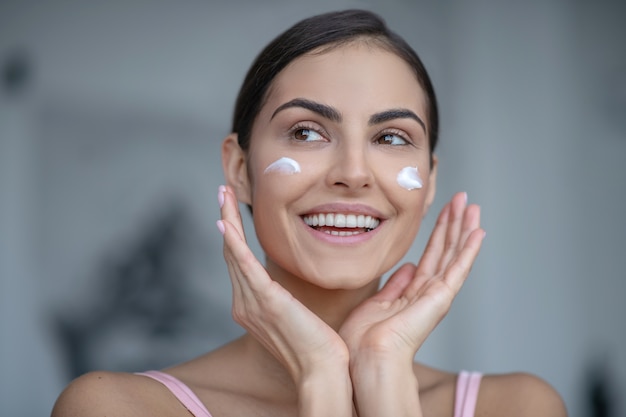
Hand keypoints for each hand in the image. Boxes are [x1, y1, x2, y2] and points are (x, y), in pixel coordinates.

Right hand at [216, 185, 348, 383]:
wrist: (321, 370)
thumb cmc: (315, 345)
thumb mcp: (295, 315)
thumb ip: (284, 298)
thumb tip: (287, 287)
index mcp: (250, 306)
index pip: (237, 262)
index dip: (232, 234)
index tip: (229, 211)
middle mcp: (243, 304)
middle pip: (229, 253)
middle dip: (225, 218)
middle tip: (222, 191)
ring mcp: (250, 303)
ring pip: (233, 252)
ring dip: (226, 220)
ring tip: (223, 194)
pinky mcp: (265, 300)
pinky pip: (243, 266)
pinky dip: (233, 242)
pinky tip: (224, 223)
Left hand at [339, 192, 484, 362]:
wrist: (367, 356)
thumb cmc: (365, 338)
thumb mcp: (378, 302)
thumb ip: (396, 285)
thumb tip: (408, 267)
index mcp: (414, 293)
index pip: (431, 255)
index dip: (439, 232)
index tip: (446, 210)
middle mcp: (429, 293)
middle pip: (445, 251)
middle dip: (454, 223)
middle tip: (464, 199)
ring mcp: (437, 295)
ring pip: (454, 254)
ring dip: (463, 229)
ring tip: (472, 205)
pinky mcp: (441, 298)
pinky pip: (457, 269)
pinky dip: (468, 250)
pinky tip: (478, 231)